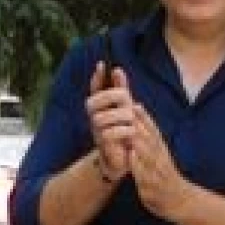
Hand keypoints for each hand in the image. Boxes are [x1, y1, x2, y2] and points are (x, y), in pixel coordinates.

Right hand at [85, 63, 133, 178]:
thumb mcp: (126, 108)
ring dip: (120, 115)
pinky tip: (132, 131)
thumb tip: (117, 69)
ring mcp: (97, 132)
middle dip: (110, 96)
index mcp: (101, 108)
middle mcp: (95, 119)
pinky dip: (123, 130)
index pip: (94, 90)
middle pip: (93, 102)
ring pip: (100, 118)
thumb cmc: (125, 132)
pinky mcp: (103, 146)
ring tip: (132, 119)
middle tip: (126, 97)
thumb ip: (121, 90)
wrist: (126, 159)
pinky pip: (108, 134)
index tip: (103, 64)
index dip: (97, 78)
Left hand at [128, 105, 197, 222]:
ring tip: (125, 129)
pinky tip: (131, 156)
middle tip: (124, 110)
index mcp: (160, 150)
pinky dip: (138, 164)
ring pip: (147, 153)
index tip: (131, 101)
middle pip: (148, 137)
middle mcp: (160, 158)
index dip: (142, 116)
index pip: (152, 129)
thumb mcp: (159, 155)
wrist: (180, 201)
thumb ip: (149, 138)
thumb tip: (139, 115)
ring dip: (137, 140)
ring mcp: (157, 171)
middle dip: (136, 124)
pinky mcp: (152, 185)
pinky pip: (145, 174)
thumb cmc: (165, 177)